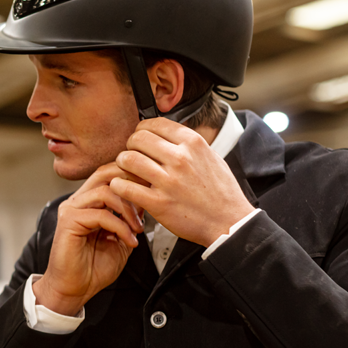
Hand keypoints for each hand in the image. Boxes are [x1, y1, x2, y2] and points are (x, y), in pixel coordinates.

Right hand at [34, 163, 142, 317]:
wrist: (74, 289)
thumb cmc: (93, 267)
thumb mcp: (121, 239)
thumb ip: (130, 219)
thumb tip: (146, 202)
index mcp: (89, 200)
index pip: (109, 173)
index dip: (132, 175)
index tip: (152, 190)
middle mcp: (78, 200)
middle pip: (105, 172)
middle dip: (131, 182)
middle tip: (149, 198)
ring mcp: (72, 208)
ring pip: (105, 191)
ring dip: (128, 208)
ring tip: (138, 228)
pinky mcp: (69, 221)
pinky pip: (101, 214)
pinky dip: (121, 227)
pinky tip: (130, 241)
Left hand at [112, 118, 254, 246]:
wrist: (229, 223)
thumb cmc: (221, 192)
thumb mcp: (211, 157)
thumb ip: (188, 145)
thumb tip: (167, 134)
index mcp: (193, 144)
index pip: (155, 124)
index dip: (142, 129)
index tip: (140, 137)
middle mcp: (180, 159)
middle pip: (138, 138)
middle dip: (130, 145)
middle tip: (131, 154)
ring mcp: (168, 181)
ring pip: (128, 159)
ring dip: (121, 163)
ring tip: (125, 169)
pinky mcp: (158, 203)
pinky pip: (126, 186)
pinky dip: (118, 185)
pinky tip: (121, 186)